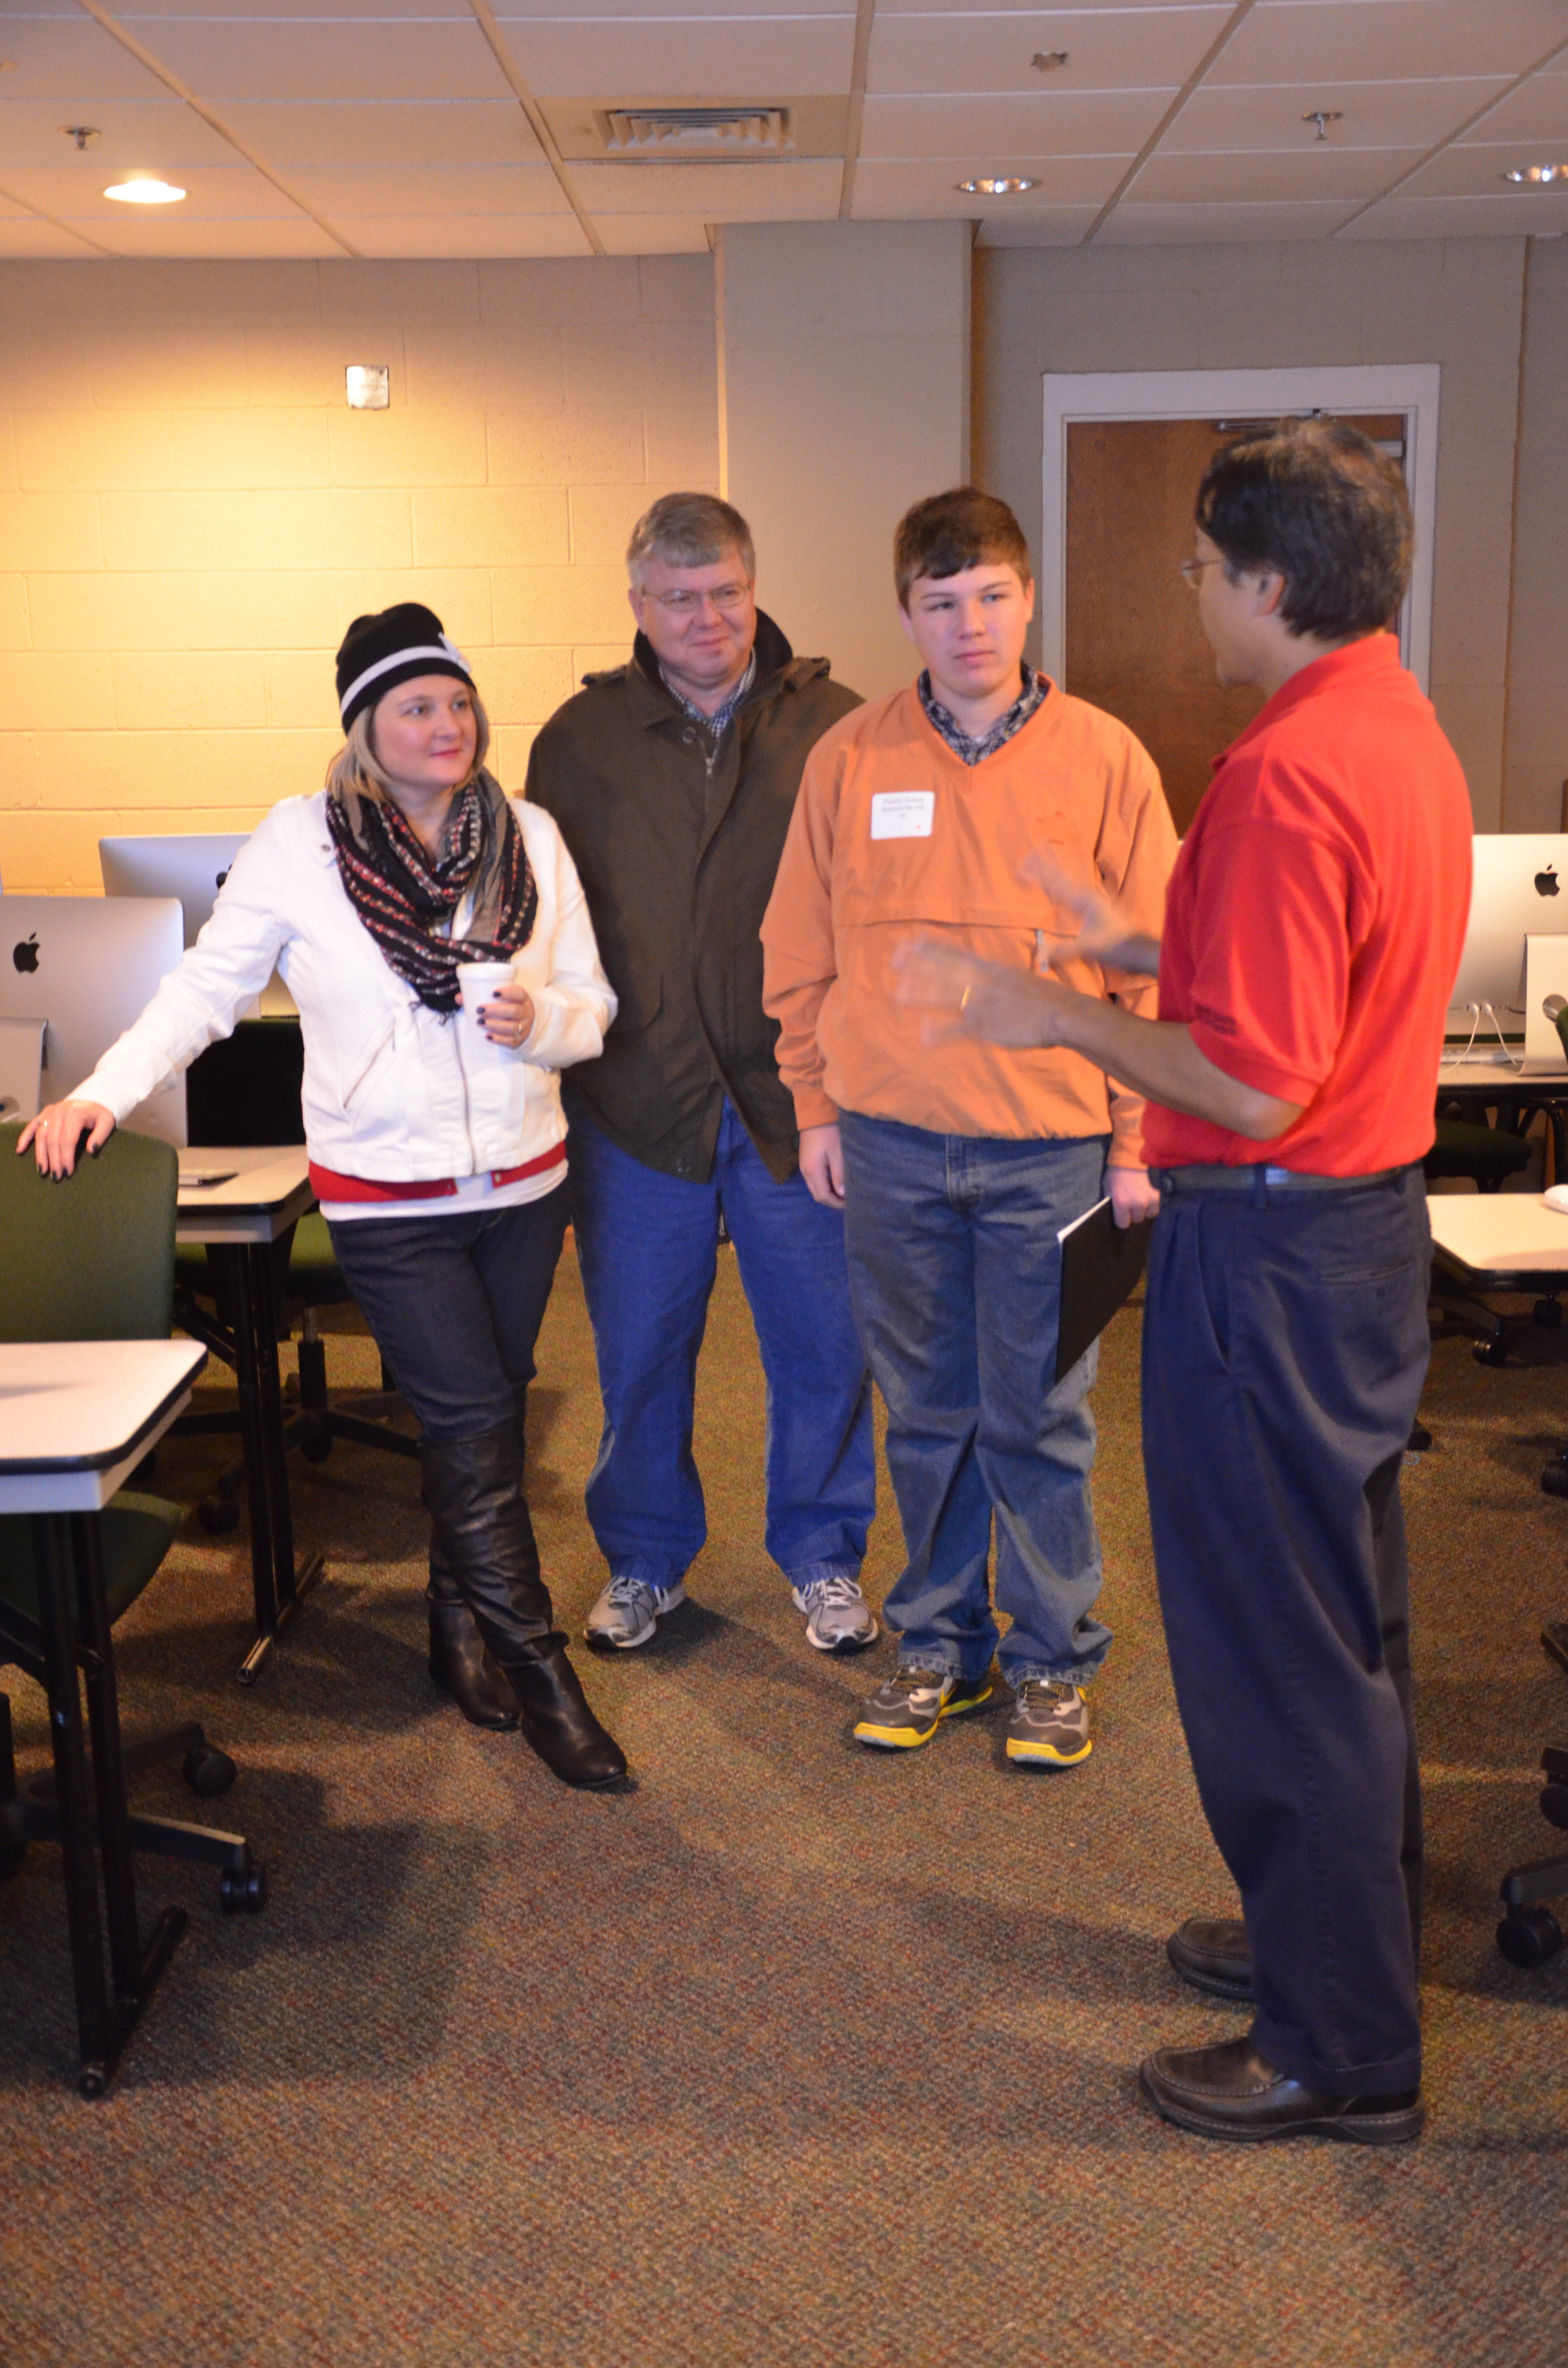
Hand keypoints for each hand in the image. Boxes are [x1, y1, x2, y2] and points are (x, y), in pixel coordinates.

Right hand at [17, 1099, 116, 1177]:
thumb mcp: (107, 1122)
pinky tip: (20, 1150)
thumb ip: (100, 1135)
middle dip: (54, 1160)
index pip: (68, 1140)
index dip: (66, 1157)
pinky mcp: (44, 1113)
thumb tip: (91, 1151)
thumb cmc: (100, 1113)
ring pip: (41, 1136)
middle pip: (53, 1140)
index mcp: (75, 1114)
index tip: (68, 1173)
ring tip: (43, 1171)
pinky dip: (24, 1138)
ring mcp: (50, 1112)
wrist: (93, 1097)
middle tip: (56, 1177)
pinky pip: (31, 1126)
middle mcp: (59, 1112)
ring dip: (40, 1154)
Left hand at [482, 979, 535, 1048]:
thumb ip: (481, 997)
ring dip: (495, 1025)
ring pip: (512, 1027)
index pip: (519, 993)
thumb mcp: (502, 1001)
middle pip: (515, 1011)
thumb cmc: (509, 1008)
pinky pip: (510, 1041)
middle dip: (496, 1010)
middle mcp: (526, 1013)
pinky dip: (498, 1039)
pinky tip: (487, 1036)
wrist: (524, 1025)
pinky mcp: (519, 1040)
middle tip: (480, 1009)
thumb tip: (459, 998)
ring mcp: (524, 1028)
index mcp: (523, 999)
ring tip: (480, 1022)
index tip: (493, 992)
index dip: (508, 992)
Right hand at [798, 1122, 844, 1208]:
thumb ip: (839, 1175)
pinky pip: (815, 1180)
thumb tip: (842, 1194)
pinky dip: (825, 1185)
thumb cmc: (829, 1132)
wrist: (815, 1113)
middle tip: (848, 1200)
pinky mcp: (807, 1161)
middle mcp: (805, 1172)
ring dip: (829, 1193)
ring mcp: (804, 1166)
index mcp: (813, 1171)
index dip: (836, 1204)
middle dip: (832, 1201)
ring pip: (815, 1188)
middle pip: (817, 1195)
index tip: (851, 1204)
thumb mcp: (838, 1153)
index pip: (823, 1196)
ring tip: (844, 1192)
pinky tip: (836, 1181)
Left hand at [891, 933, 1074, 1048]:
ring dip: (923, 995)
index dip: (931, 947)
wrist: (1065, 1014)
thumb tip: (980, 974)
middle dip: (919, 966)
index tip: (909, 940)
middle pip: (947, 971)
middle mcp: (985, 983)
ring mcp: (985, 1006)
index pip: (956, 953)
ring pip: (949, 997)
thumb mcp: (1017, 978)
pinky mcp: (989, 1029)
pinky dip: (942, 1033)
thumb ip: (995, 977)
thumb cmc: (1045, 998)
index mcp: (991, 969)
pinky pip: (961, 1031)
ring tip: (900, 995)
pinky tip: (924, 1035)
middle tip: (893, 961)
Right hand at [1024, 849, 1158, 977]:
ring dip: (1056, 870)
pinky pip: (1073, 890)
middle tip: (1035, 849)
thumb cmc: (1115, 946)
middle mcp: (1088, 896)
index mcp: (1084, 900)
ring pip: (1069, 880)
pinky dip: (1063, 883)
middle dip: (1047, 864)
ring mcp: (1092, 900)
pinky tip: (1061, 884)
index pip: (1055, 884)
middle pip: (1062, 876)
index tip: (1023, 868)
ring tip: (1046, 857)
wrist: (1136, 949)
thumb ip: (1063, 951)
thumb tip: (1040, 955)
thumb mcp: (1088, 948)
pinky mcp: (1094, 908)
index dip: (1039, 875)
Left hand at [1105, 1164, 1160, 1228]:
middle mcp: (1136, 1204)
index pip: (1123, 1224)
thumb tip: (1116, 1213)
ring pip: (1147, 1215)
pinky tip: (1147, 1200)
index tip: (1121, 1215)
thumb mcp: (1108, 1188)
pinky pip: (1155, 1209)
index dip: (1121, 1220)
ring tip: (1140, 1203)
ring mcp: (1148, 1200)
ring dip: (1143, 1211)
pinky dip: (1151, 1206)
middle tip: (1130, 1206)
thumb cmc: (1117, 1174)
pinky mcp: (1157, 1196)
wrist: (1132, 1159)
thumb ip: (1112, 1203)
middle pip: (1136, 1220)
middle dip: (1133, 1215)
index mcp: (1121, 1203)